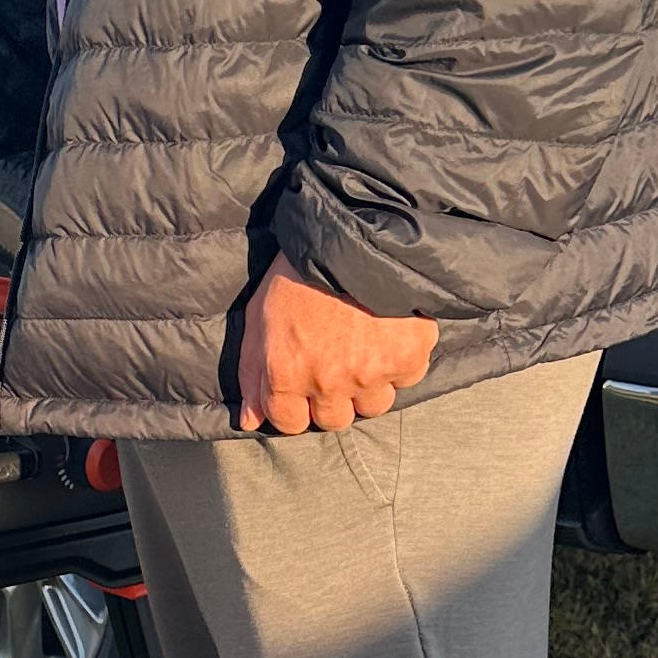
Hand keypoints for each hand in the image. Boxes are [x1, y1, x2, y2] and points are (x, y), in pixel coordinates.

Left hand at [238, 261, 435, 434]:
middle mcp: (328, 383)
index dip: (295, 406)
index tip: (303, 388)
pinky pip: (407, 377)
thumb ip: (252, 372)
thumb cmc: (299, 271)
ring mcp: (371, 375)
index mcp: (287, 374)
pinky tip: (390, 332)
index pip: (290, 423)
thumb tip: (250, 419)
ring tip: (365, 348)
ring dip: (369, 384)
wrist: (354, 234)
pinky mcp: (408, 358)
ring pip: (373, 406)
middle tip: (336, 365)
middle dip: (332, 398)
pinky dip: (401, 361)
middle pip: (334, 420)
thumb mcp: (259, 315)